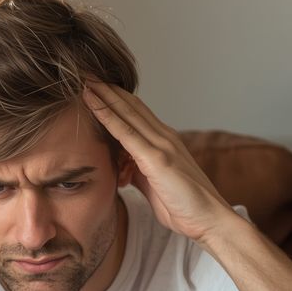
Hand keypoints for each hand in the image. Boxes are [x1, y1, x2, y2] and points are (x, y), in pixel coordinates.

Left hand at [82, 81, 235, 242]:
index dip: (115, 96)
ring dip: (103, 93)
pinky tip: (91, 101)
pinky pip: (125, 132)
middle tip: (84, 69)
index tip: (95, 83)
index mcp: (164, 142)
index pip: (136, 111)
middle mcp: (164, 136)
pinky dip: (106, 114)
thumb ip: (139, 171)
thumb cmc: (183, 206)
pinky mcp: (156, 158)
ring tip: (83, 77)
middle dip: (106, 87)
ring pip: (126, 111)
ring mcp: (161, 145)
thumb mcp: (154, 184)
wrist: (209, 220)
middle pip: (130, 104)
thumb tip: (123, 169)